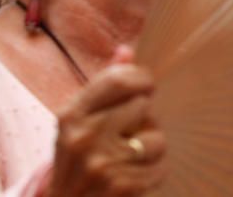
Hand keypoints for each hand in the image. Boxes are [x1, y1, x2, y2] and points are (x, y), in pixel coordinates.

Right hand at [46, 46, 165, 195]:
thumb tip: (126, 49)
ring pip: (157, 138)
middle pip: (143, 106)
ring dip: (153, 148)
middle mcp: (83, 137)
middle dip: (146, 119)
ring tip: (133, 156)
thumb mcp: (80, 122)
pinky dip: (155, 172)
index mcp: (71, 114)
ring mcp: (101, 164)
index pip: (120, 79)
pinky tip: (135, 176)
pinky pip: (161, 167)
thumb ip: (105, 85)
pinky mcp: (120, 187)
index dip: (142, 79)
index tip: (147, 87)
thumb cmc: (78, 159)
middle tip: (132, 132)